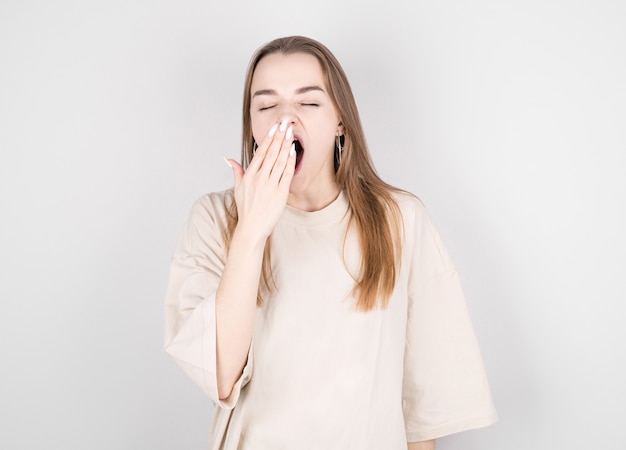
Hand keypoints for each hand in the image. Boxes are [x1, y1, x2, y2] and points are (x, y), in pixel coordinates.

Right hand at [226, 118, 295, 243]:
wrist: (252, 227)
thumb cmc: (246, 208)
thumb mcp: (238, 188)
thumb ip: (236, 171)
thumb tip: (229, 159)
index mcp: (249, 176)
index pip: (260, 152)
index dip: (268, 138)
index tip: (274, 128)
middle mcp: (259, 178)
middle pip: (271, 153)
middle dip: (279, 137)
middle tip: (286, 124)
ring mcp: (270, 185)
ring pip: (280, 161)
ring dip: (286, 145)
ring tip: (291, 133)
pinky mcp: (280, 193)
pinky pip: (287, 173)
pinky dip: (290, 161)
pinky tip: (293, 151)